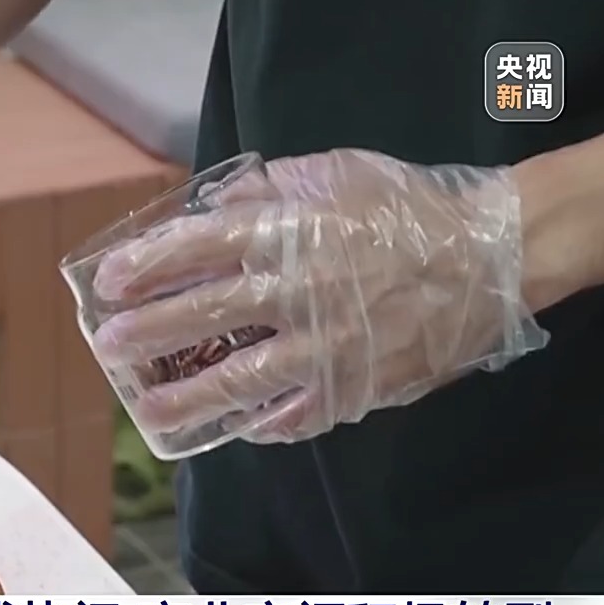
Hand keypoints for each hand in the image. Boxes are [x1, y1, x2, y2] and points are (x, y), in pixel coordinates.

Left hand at [91, 149, 548, 443]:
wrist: (493, 256)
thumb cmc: (408, 209)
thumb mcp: (335, 174)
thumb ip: (269, 187)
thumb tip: (213, 202)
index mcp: (287, 231)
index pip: (197, 247)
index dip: (148, 266)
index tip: (110, 283)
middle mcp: (297, 290)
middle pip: (204, 316)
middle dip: (149, 333)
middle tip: (111, 347)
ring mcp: (325, 345)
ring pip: (241, 379)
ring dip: (188, 397)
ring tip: (147, 409)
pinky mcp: (357, 385)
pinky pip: (299, 412)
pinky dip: (267, 423)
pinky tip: (237, 430)